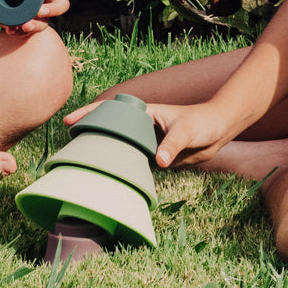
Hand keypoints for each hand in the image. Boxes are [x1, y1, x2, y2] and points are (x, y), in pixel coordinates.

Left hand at [0, 0, 69, 33]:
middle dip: (54, 9)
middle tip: (41, 11)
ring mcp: (39, 14)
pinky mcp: (29, 25)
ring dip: (37, 25)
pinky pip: (30, 32)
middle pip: (61, 3)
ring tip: (25, 26)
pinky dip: (20, 32)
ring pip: (46, 22)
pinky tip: (11, 30)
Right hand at [65, 98, 240, 168]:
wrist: (217, 131)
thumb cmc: (202, 123)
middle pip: (111, 129)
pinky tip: (113, 177)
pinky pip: (135, 162)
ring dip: (106, 154)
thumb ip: (172, 145)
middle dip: (91, 134)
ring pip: (122, 147)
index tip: (70, 121)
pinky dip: (124, 167)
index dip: (89, 113)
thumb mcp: (186, 132)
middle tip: (70, 145)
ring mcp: (147, 141)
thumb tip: (158, 161)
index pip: (111, 110)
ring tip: (84, 163)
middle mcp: (142, 126)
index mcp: (144, 113)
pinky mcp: (155, 156)